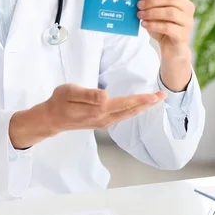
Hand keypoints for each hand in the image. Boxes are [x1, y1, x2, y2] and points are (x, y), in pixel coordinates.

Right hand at [9, 84, 165, 149]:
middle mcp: (104, 118)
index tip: (155, 95)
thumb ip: (88, 94)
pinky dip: (132, 110)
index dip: (141, 99)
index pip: (125, 103)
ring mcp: (103, 122)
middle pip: (130, 110)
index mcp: (99, 109)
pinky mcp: (101, 122)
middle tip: (163, 95)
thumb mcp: (70, 92)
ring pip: (127, 114)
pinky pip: (121, 116)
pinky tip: (135, 107)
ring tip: (153, 100)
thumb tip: (106, 96)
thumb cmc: (59, 101)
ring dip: (141, 107)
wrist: (52, 118)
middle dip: (147, 103)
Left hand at [137, 0, 193, 56]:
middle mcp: (188, 7)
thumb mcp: (155, 10)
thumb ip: (149, 1)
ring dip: (152, 12)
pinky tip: (144, 24)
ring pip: (170, 12)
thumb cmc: (161, 24)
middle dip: (151, 0)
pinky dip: (153, 25)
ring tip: (140, 15)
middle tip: (138, 5)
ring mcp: (187, 21)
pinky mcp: (183, 35)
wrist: (170, 46)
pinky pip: (168, 27)